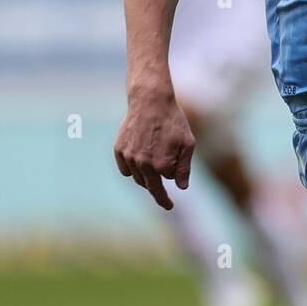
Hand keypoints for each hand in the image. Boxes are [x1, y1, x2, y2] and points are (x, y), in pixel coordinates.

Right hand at [114, 88, 194, 209]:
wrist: (150, 100)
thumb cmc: (173, 121)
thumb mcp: (187, 143)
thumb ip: (184, 168)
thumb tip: (182, 187)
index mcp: (162, 165)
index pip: (168, 179)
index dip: (172, 178)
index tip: (170, 198)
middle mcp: (143, 164)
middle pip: (151, 186)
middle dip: (159, 195)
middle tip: (166, 204)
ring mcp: (129, 157)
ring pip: (138, 179)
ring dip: (147, 180)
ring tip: (155, 172)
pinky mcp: (119, 150)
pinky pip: (126, 170)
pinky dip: (133, 171)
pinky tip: (140, 165)